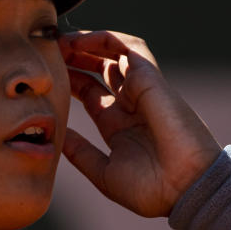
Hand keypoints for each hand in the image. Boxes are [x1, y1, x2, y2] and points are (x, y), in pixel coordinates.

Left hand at [59, 29, 220, 216]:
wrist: (185, 190)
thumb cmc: (150, 190)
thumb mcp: (104, 172)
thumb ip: (80, 152)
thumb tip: (57, 135)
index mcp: (118, 125)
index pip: (89, 92)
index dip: (68, 79)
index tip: (45, 75)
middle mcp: (130, 104)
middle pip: (99, 68)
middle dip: (73, 57)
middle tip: (48, 51)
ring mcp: (141, 90)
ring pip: (113, 53)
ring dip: (86, 43)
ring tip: (59, 41)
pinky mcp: (151, 79)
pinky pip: (129, 47)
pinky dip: (104, 38)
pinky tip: (79, 41)